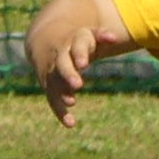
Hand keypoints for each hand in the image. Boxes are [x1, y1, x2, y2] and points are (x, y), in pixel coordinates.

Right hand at [24, 0, 106, 127]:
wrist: (44, 39)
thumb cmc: (75, 38)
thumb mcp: (87, 34)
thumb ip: (101, 36)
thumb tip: (114, 39)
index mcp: (71, 42)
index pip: (76, 47)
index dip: (79, 55)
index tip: (84, 64)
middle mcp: (59, 56)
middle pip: (62, 64)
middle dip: (68, 74)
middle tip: (77, 84)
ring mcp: (52, 71)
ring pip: (55, 82)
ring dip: (62, 93)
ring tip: (72, 102)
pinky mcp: (48, 84)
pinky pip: (52, 98)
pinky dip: (60, 111)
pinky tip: (71, 124)